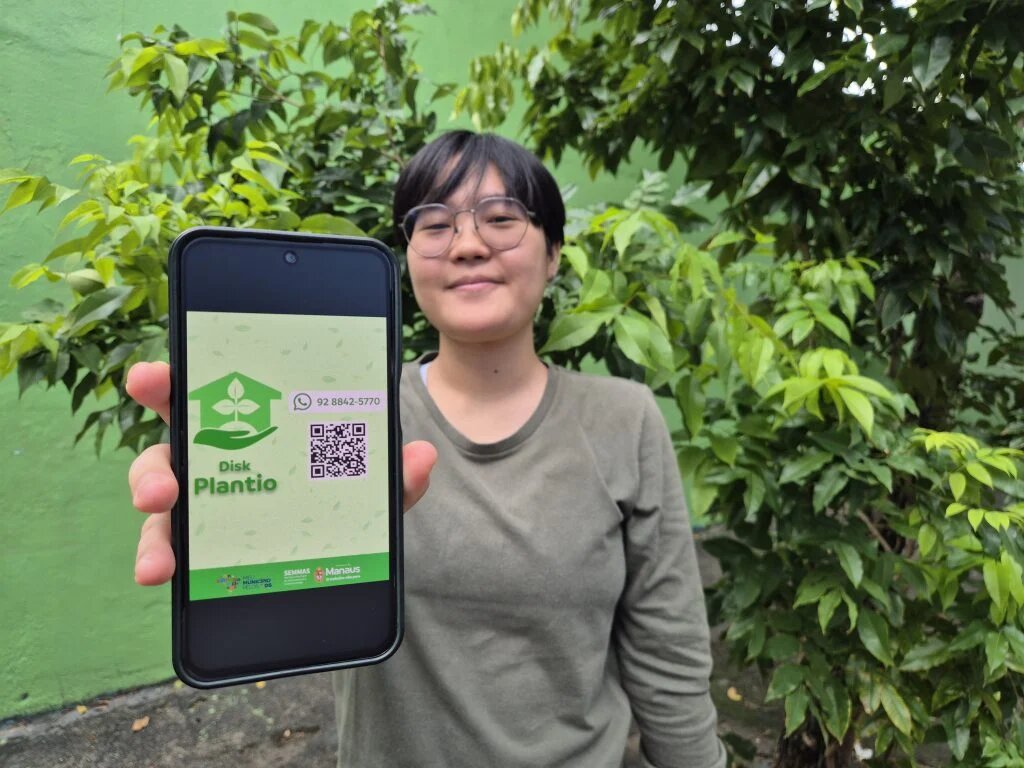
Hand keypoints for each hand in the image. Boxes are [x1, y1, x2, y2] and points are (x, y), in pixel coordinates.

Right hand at [125, 361, 437, 585]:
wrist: (344, 551)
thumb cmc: (343, 490)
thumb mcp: (373, 482)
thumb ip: (393, 472)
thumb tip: (422, 456)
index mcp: (248, 426)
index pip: (202, 396)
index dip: (168, 384)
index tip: (147, 381)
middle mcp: (216, 462)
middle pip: (167, 456)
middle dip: (151, 471)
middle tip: (161, 491)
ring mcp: (205, 507)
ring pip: (163, 513)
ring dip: (154, 534)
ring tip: (159, 565)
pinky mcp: (203, 550)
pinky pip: (176, 554)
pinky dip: (166, 565)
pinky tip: (163, 580)